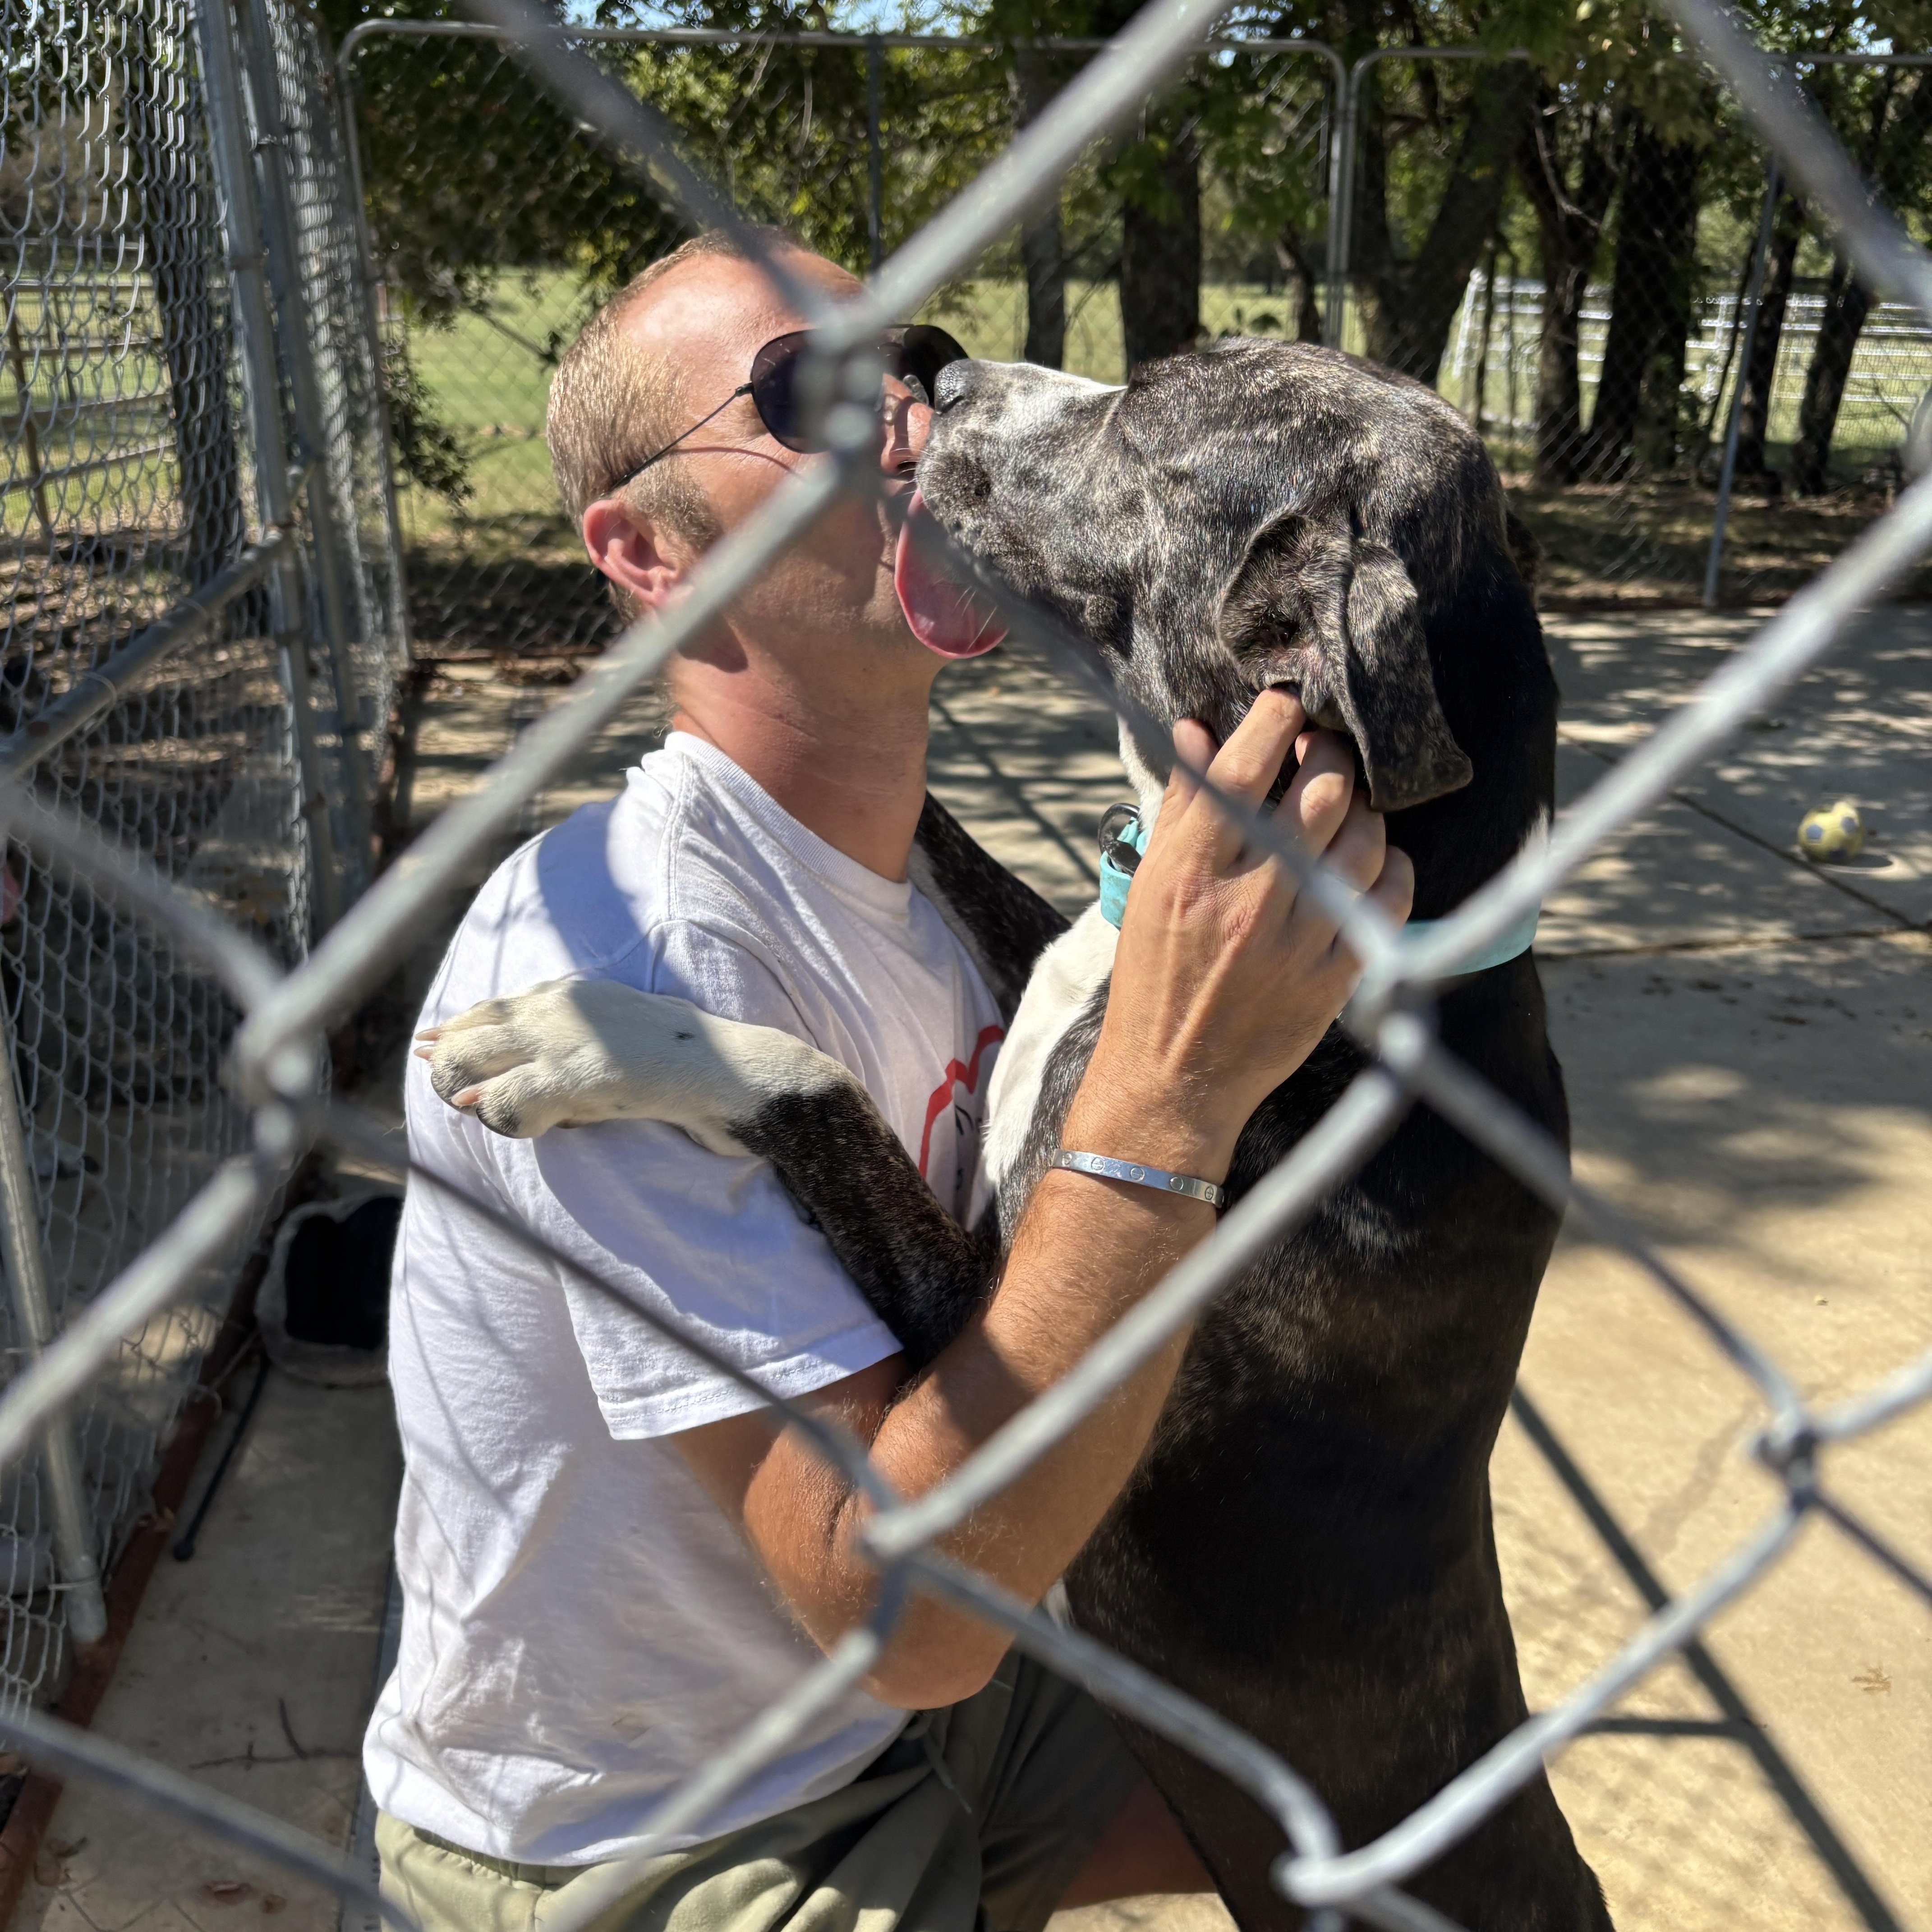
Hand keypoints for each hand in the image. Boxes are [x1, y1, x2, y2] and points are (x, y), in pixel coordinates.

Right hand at [1076, 691, 1413, 1176]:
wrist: (1173, 1077)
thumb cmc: (1155, 975)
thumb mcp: (1151, 885)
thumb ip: (1183, 805)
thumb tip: (1198, 729)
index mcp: (1191, 868)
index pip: (1248, 764)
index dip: (1278, 716)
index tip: (1287, 705)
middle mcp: (1249, 896)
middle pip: (1324, 788)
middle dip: (1332, 754)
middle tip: (1325, 752)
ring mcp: (1298, 937)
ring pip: (1366, 838)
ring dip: (1364, 810)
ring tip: (1346, 811)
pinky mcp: (1336, 974)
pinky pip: (1388, 898)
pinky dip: (1390, 868)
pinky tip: (1372, 864)